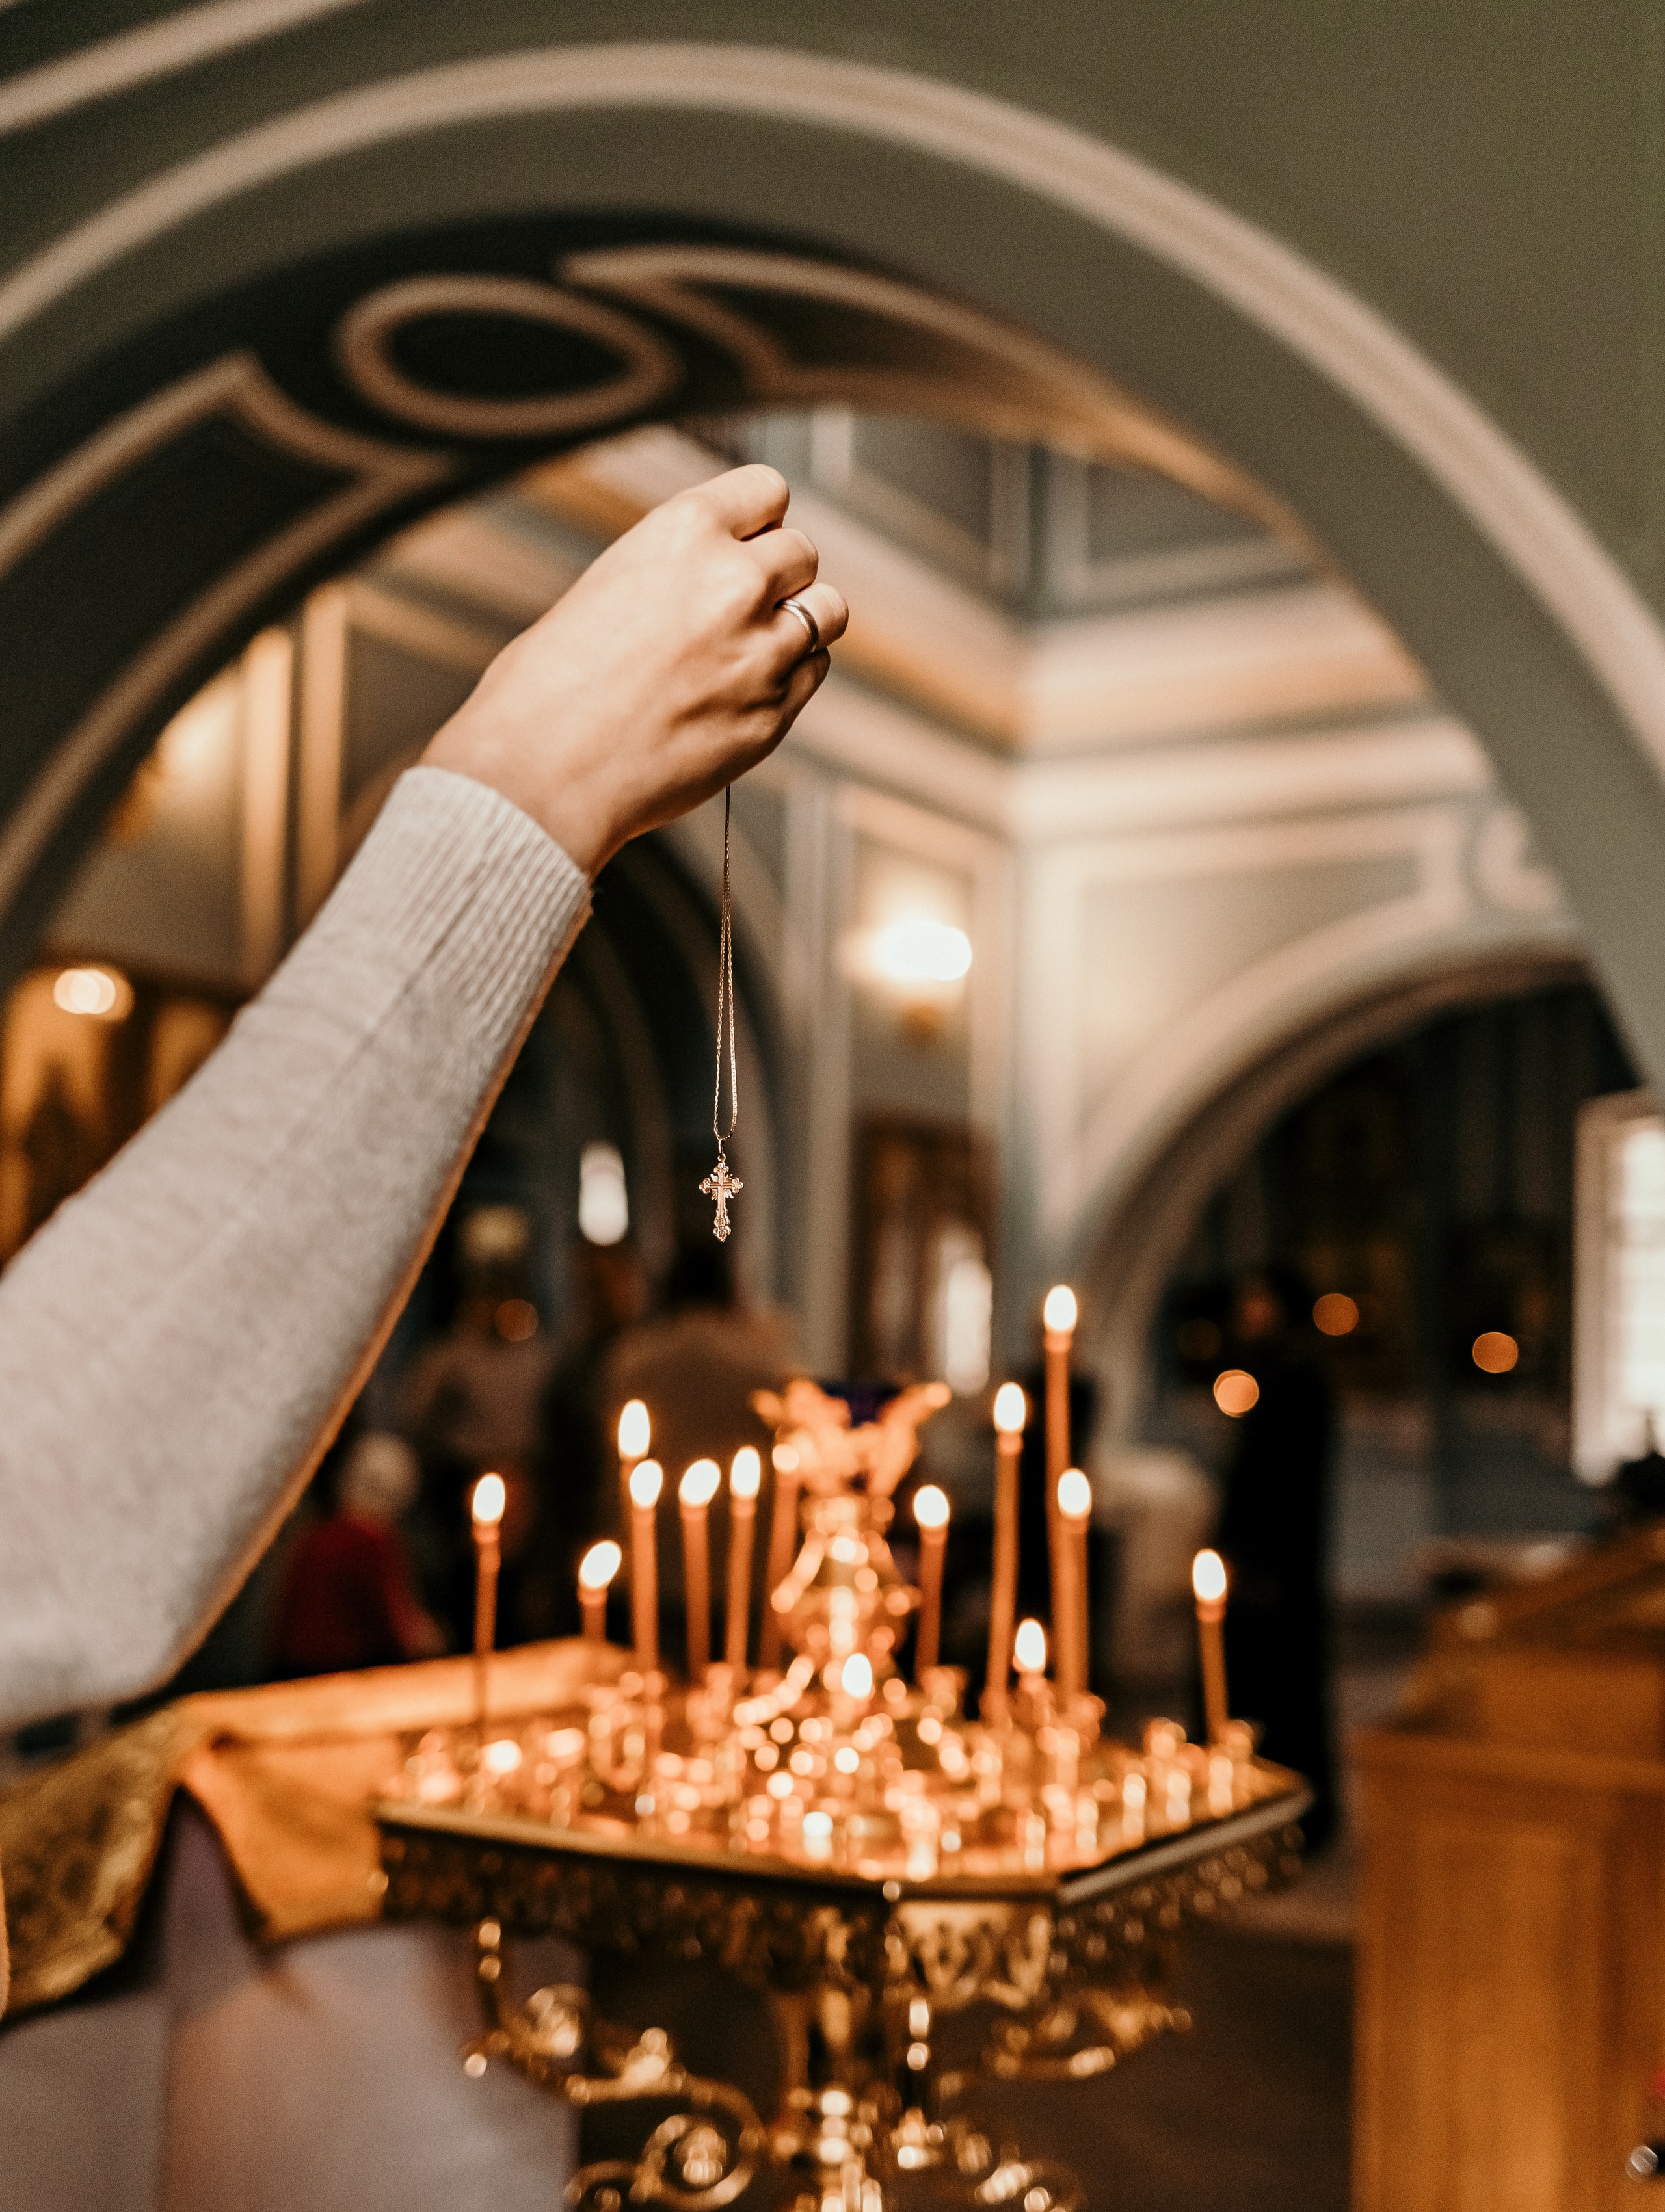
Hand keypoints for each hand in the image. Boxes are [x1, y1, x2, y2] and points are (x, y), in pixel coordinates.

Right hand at [424, 464, 846, 874]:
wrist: (543, 773)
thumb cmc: (546, 690)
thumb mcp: (603, 589)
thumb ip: (670, 574)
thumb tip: (700, 582)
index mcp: (683, 532)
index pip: (767, 490)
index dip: (758, 518)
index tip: (748, 538)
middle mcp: (734, 583)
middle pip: (802, 552)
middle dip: (778, 573)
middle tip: (742, 604)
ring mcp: (761, 652)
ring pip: (827, 611)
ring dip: (801, 621)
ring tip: (756, 644)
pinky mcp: (773, 714)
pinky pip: (813, 672)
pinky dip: (791, 676)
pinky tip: (745, 690)